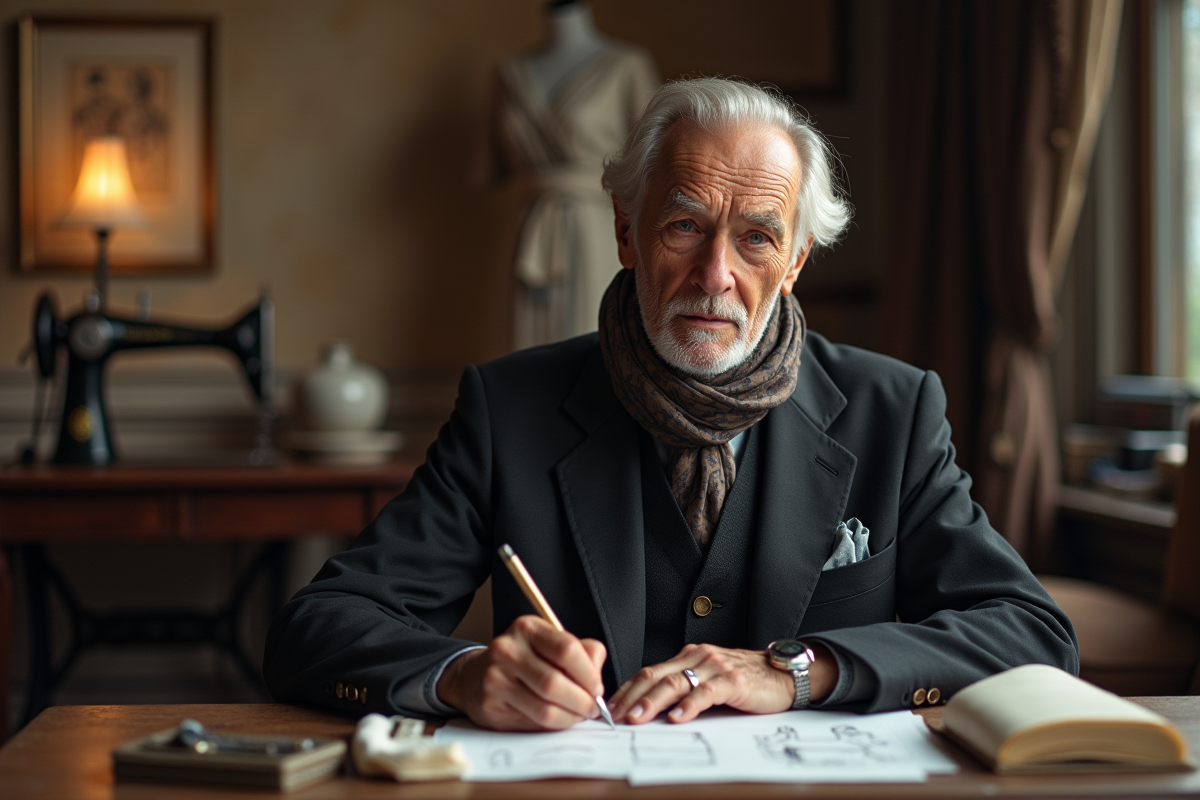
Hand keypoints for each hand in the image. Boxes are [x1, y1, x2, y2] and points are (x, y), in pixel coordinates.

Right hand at [436, 615, 606, 730]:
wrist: (476, 676)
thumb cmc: (525, 661)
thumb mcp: (551, 645)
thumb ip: (582, 653)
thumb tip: (597, 676)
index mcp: (527, 628)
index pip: (566, 649)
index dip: (588, 674)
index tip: (597, 688)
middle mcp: (507, 649)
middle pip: (555, 682)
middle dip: (582, 701)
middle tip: (592, 708)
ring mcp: (495, 678)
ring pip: (544, 708)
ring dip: (570, 717)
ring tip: (578, 715)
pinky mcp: (490, 705)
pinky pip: (532, 723)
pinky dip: (553, 726)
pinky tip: (557, 719)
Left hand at [609, 642, 837, 724]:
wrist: (782, 674)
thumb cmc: (744, 680)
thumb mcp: (707, 679)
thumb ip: (683, 688)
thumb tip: (650, 711)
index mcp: (687, 657)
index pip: (648, 672)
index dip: (626, 690)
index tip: (609, 709)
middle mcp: (697, 658)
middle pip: (655, 676)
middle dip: (631, 698)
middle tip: (615, 717)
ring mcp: (714, 668)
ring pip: (675, 683)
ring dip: (652, 702)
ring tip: (637, 719)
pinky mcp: (732, 682)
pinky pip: (706, 692)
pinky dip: (689, 705)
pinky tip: (678, 717)